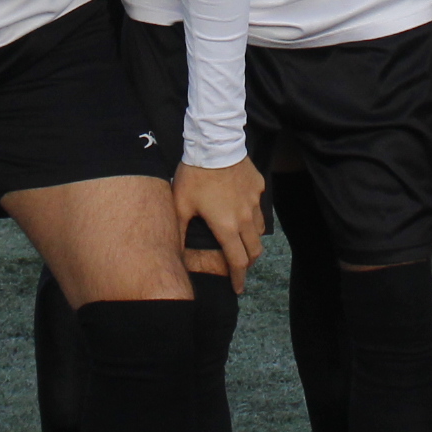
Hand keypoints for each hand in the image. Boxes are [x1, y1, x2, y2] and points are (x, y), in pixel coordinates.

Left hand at [174, 158, 264, 293]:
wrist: (214, 144)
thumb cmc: (195, 175)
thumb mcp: (181, 204)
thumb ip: (179, 232)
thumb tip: (173, 256)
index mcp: (227, 226)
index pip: (237, 261)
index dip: (238, 279)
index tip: (238, 288)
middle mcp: (245, 218)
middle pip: (254, 251)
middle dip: (247, 263)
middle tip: (238, 267)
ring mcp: (255, 202)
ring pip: (259, 231)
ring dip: (252, 242)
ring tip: (240, 242)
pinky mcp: (259, 187)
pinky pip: (259, 208)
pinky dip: (253, 217)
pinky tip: (242, 211)